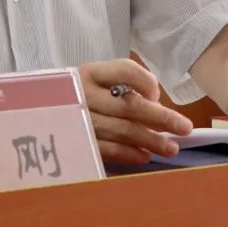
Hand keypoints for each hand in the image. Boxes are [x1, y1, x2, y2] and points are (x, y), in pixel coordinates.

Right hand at [78, 59, 192, 164]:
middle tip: (184, 127)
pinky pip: (109, 149)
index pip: (125, 70)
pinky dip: (129, 153)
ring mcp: (80, 119)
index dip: (147, 83)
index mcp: (92, 72)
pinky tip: (144, 156)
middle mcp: (84, 93)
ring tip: (171, 147)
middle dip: (161, 117)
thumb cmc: (84, 97)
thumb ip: (127, 86)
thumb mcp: (99, 82)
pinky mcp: (79, 142)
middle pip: (129, 104)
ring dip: (150, 140)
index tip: (157, 95)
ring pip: (123, 129)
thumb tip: (156, 104)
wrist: (42, 115)